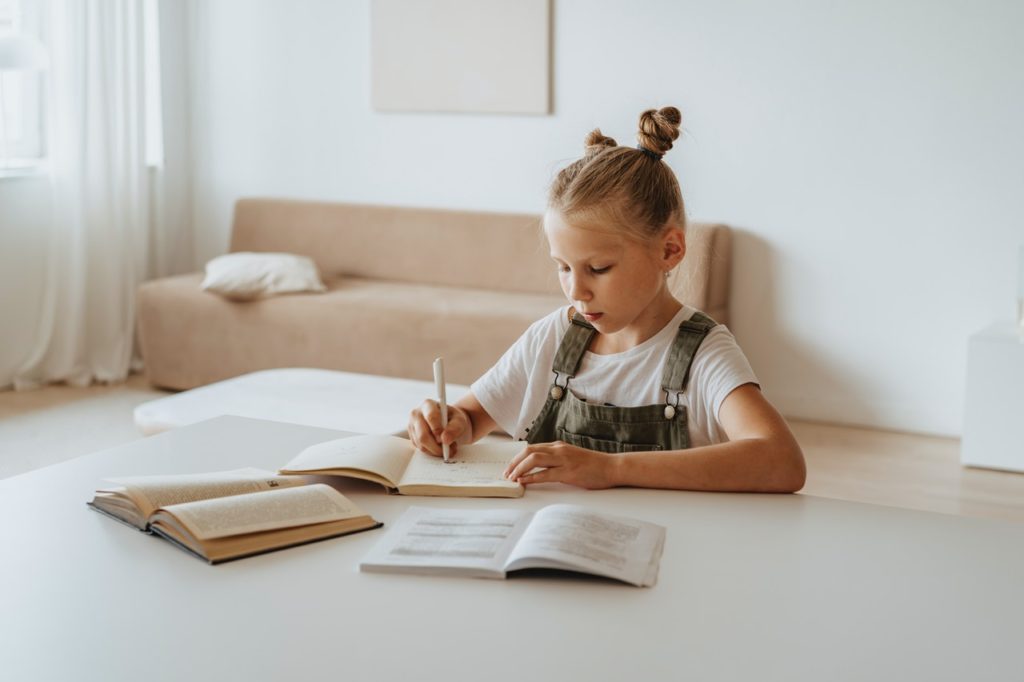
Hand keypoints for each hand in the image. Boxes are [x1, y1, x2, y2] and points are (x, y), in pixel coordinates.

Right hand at [408, 400, 472, 457]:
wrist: (446, 421)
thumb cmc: (452, 418)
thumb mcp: (459, 420)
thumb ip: (454, 428)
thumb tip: (444, 440)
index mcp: (428, 404)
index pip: (431, 417)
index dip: (438, 430)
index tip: (445, 440)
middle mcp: (416, 414)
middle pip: (423, 435)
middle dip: (437, 447)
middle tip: (449, 450)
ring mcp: (411, 425)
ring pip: (421, 444)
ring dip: (435, 451)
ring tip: (448, 448)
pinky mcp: (412, 436)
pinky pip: (420, 448)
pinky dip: (431, 451)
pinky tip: (440, 447)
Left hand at [502, 441, 618, 489]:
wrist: (612, 467)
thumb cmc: (593, 465)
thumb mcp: (571, 457)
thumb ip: (556, 459)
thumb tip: (540, 468)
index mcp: (558, 446)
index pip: (531, 448)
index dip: (517, 458)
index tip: (510, 467)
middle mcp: (558, 450)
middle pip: (528, 451)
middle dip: (514, 462)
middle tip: (506, 473)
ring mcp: (563, 460)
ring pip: (533, 460)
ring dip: (519, 469)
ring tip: (512, 478)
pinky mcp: (569, 472)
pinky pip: (545, 474)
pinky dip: (531, 478)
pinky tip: (524, 482)